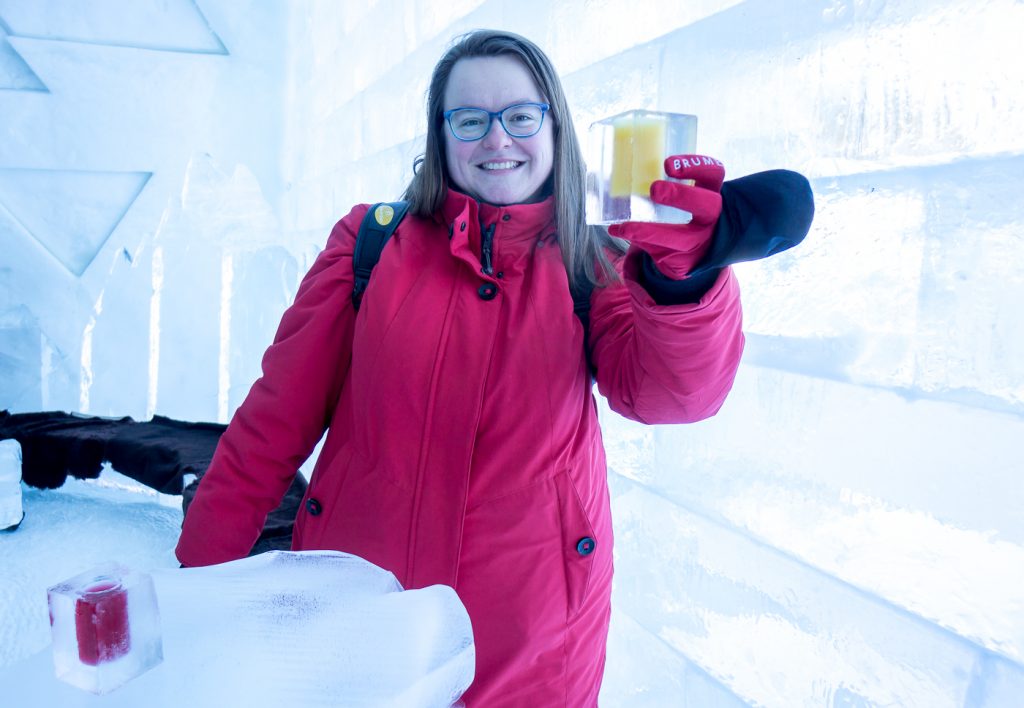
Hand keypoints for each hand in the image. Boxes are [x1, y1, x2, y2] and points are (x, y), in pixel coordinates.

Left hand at [608, 155, 724, 278]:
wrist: (697, 252)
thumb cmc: (685, 213)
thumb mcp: (685, 194)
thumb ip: (668, 182)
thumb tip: (627, 167)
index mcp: (711, 192)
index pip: (712, 173)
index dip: (695, 167)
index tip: (668, 165)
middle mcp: (711, 217)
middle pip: (706, 204)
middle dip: (681, 196)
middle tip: (655, 189)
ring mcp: (699, 241)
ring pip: (679, 238)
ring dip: (649, 232)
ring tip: (624, 228)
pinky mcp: (684, 261)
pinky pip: (660, 252)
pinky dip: (637, 241)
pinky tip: (618, 231)